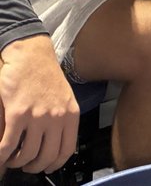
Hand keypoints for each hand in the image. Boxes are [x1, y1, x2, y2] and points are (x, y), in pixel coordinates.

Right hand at [0, 36, 78, 172]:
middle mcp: (57, 117)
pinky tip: (1, 153)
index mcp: (71, 114)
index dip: (54, 164)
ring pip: (26, 154)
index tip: (46, 167)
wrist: (30, 55)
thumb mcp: (63, 98)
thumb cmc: (44, 75)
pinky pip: (8, 144)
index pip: (67, 150)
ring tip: (12, 157)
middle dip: (34, 166)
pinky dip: (2, 154)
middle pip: (47, 156)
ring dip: (17, 161)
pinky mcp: (18, 114)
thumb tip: (53, 143)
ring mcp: (37, 116)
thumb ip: (61, 119)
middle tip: (25, 165)